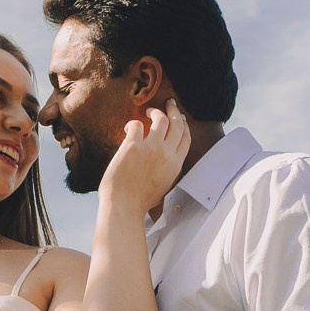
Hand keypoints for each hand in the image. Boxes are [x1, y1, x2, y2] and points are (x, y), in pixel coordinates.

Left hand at [100, 97, 189, 211]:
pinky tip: (129, 129)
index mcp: (176, 164)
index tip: (180, 118)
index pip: (185, 138)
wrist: (124, 205)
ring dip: (155, 112)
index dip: (183, 125)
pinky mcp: (133, 145)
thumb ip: (169, 171)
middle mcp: (167, 153)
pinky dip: (133, 123)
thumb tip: (167, 161)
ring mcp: (151, 147)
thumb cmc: (140, 201)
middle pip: (177, 124)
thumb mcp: (165, 187)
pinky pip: (137, 124)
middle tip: (169, 104)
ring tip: (149, 112)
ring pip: (161, 119)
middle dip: (174, 111)